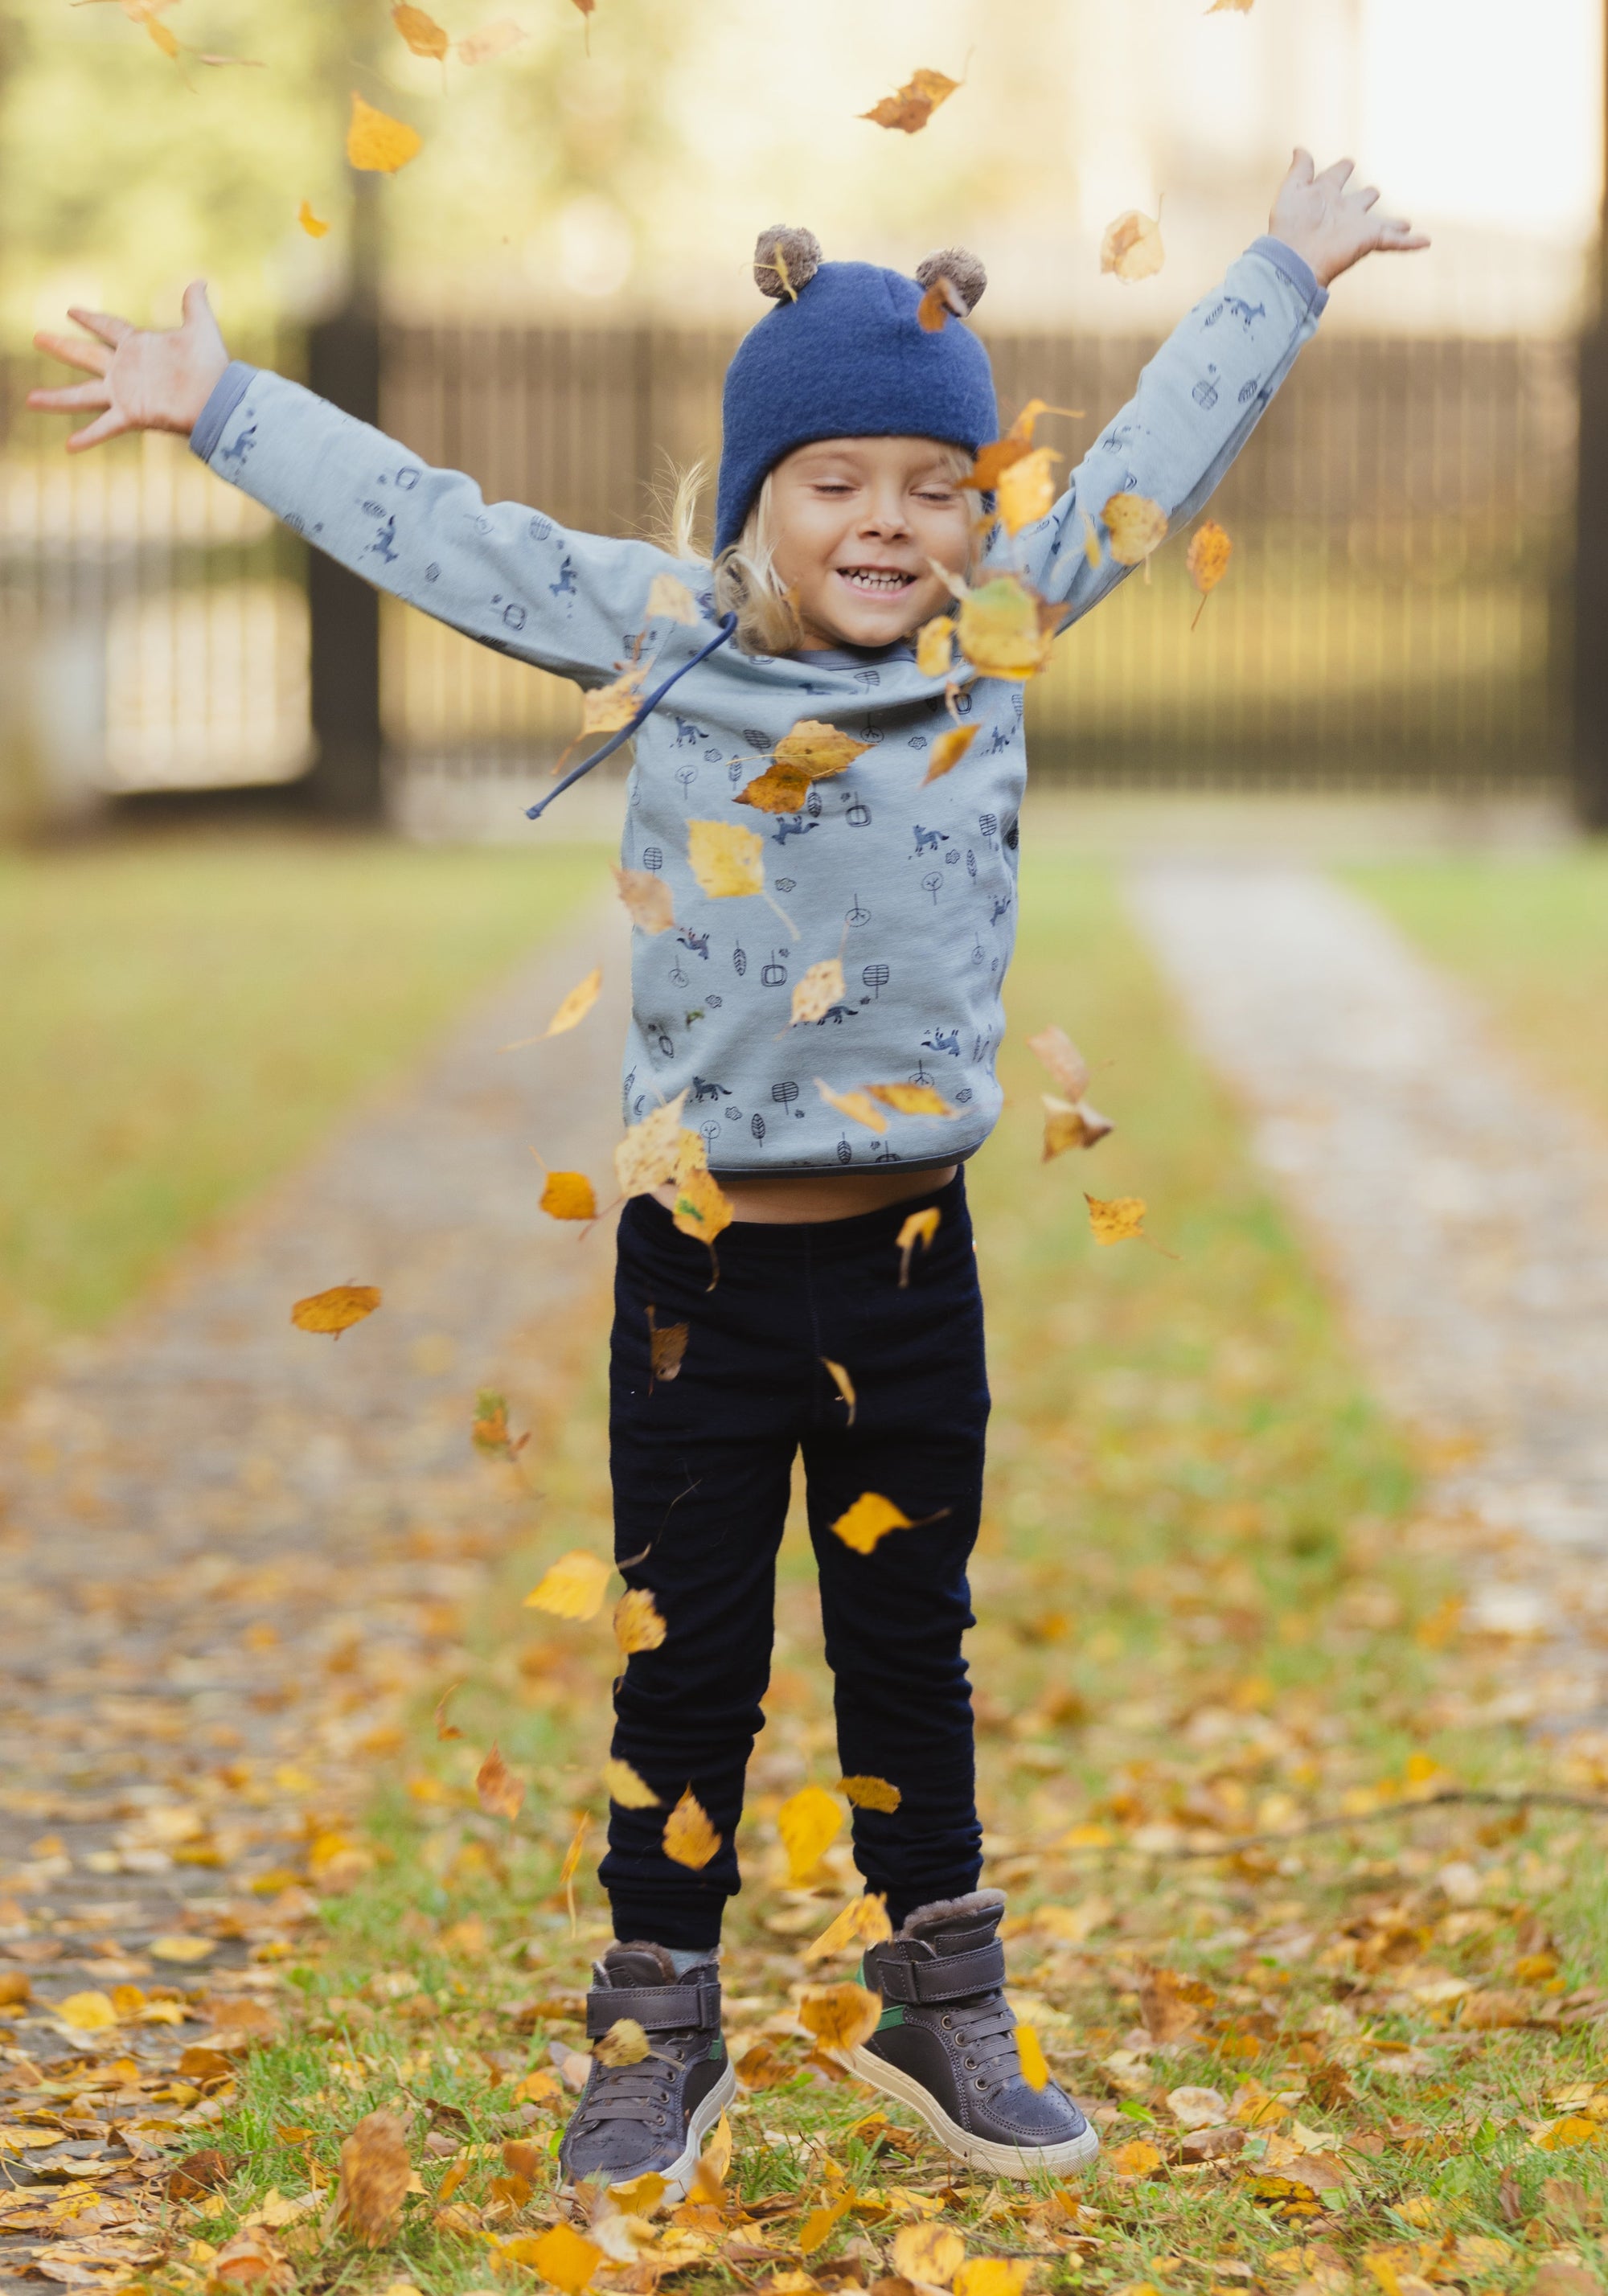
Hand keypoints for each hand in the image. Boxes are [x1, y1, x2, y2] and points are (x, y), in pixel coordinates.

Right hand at [27, 280, 228, 451]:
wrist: (220, 398)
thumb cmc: (212, 365)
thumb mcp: (201, 329)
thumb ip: (194, 306)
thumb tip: (199, 282)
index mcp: (139, 345)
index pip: (109, 327)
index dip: (92, 319)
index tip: (71, 311)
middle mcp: (126, 369)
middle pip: (86, 355)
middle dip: (61, 346)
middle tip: (37, 336)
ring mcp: (126, 392)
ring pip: (83, 394)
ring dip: (56, 397)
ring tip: (30, 399)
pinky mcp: (132, 413)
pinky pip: (105, 426)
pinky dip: (88, 436)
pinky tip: (69, 446)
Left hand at [1269, 150, 1428, 287]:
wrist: (1295, 257)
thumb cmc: (1289, 225)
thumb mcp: (1292, 190)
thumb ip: (1300, 169)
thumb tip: (1299, 148)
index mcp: (1323, 195)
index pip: (1335, 177)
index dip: (1340, 170)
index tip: (1347, 165)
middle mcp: (1342, 211)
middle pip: (1360, 201)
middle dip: (1366, 196)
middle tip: (1373, 192)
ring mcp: (1357, 226)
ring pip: (1381, 223)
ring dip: (1393, 224)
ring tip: (1406, 223)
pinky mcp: (1368, 240)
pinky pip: (1394, 241)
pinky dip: (1411, 242)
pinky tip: (1426, 242)